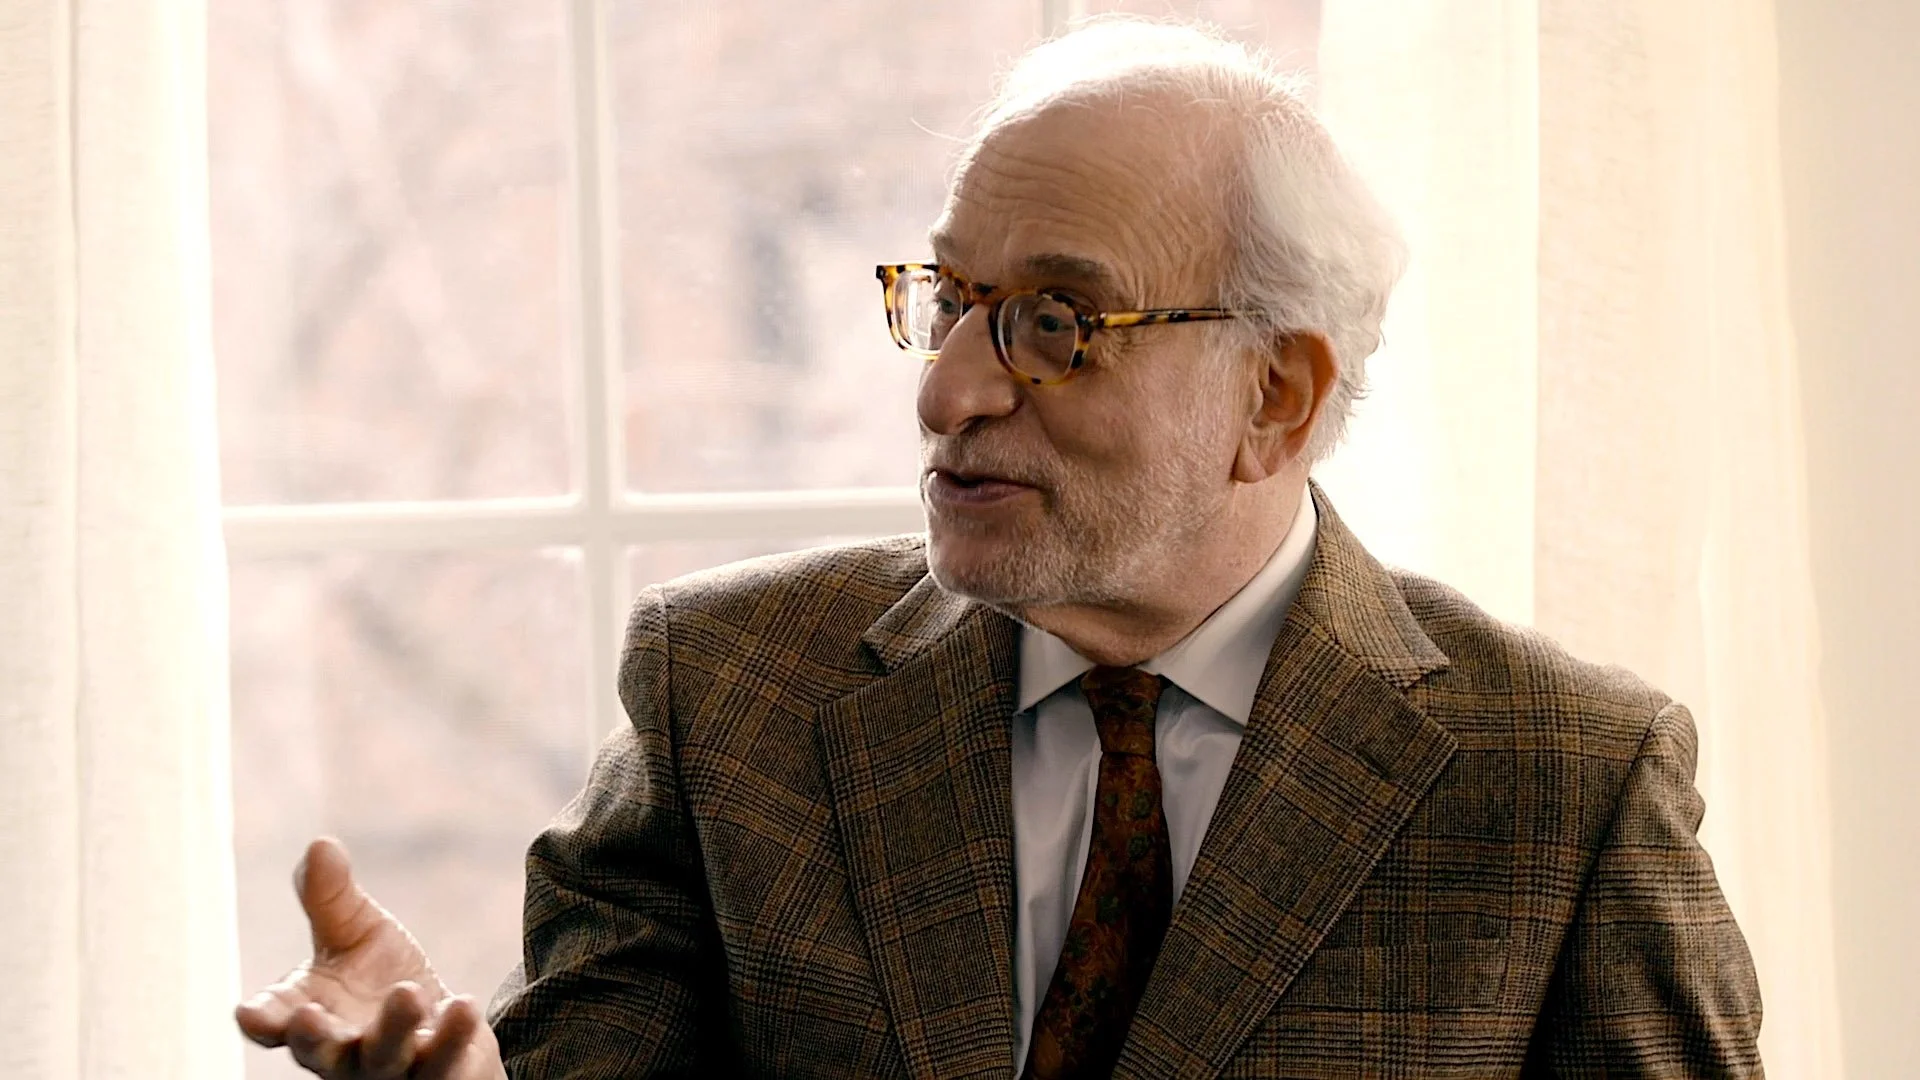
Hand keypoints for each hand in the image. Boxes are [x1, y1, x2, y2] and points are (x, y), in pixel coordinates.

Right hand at [234, 838, 506, 1078]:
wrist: (445, 1025)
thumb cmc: (383, 981)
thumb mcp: (357, 932)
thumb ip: (331, 897)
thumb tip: (320, 845)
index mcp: (308, 1015)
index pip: (274, 1022)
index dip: (261, 1020)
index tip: (248, 1013)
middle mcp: (342, 1052)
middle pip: (321, 1053)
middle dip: (313, 1038)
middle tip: (306, 1017)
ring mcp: (390, 1070)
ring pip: (385, 1058)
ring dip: (393, 1030)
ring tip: (408, 994)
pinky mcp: (440, 1074)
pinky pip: (444, 1065)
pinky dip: (452, 1040)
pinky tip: (463, 1007)